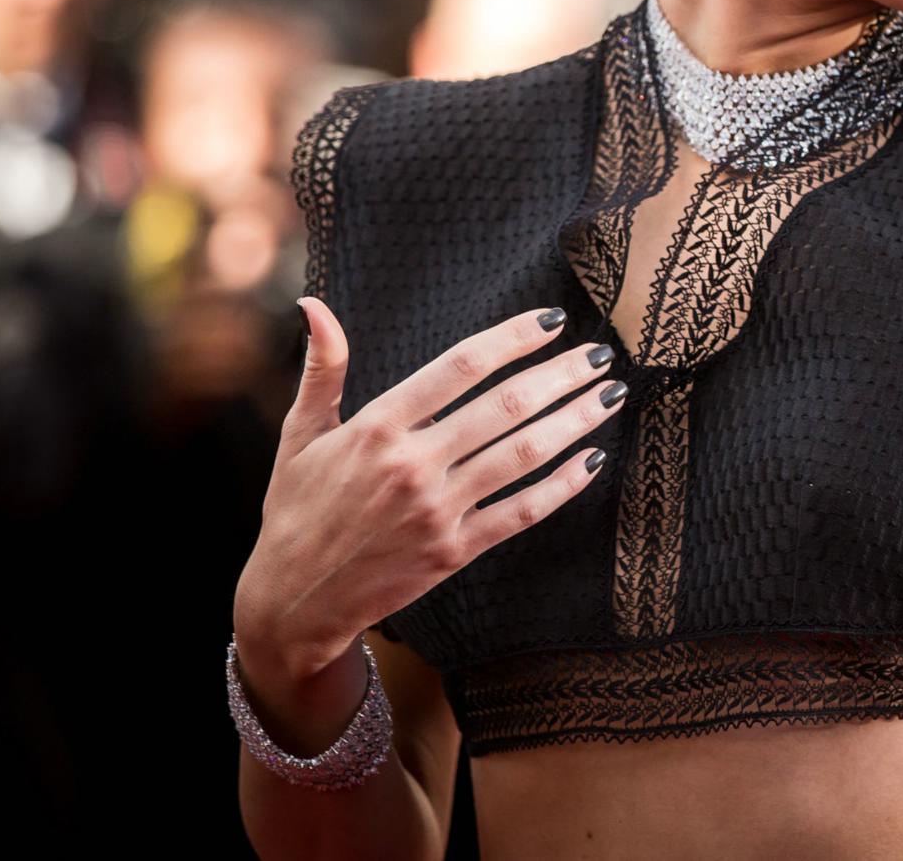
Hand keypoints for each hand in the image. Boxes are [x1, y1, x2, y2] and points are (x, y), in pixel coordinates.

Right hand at [233, 299, 625, 680]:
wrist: (293, 599)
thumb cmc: (298, 508)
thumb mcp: (300, 434)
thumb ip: (323, 368)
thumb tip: (314, 304)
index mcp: (378, 426)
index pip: (461, 366)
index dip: (513, 338)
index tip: (554, 321)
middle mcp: (412, 464)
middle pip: (505, 406)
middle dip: (562, 375)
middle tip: (601, 355)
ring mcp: (436, 510)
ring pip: (522, 455)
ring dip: (574, 421)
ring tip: (609, 395)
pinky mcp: (453, 552)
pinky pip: (520, 512)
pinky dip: (562, 486)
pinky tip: (592, 459)